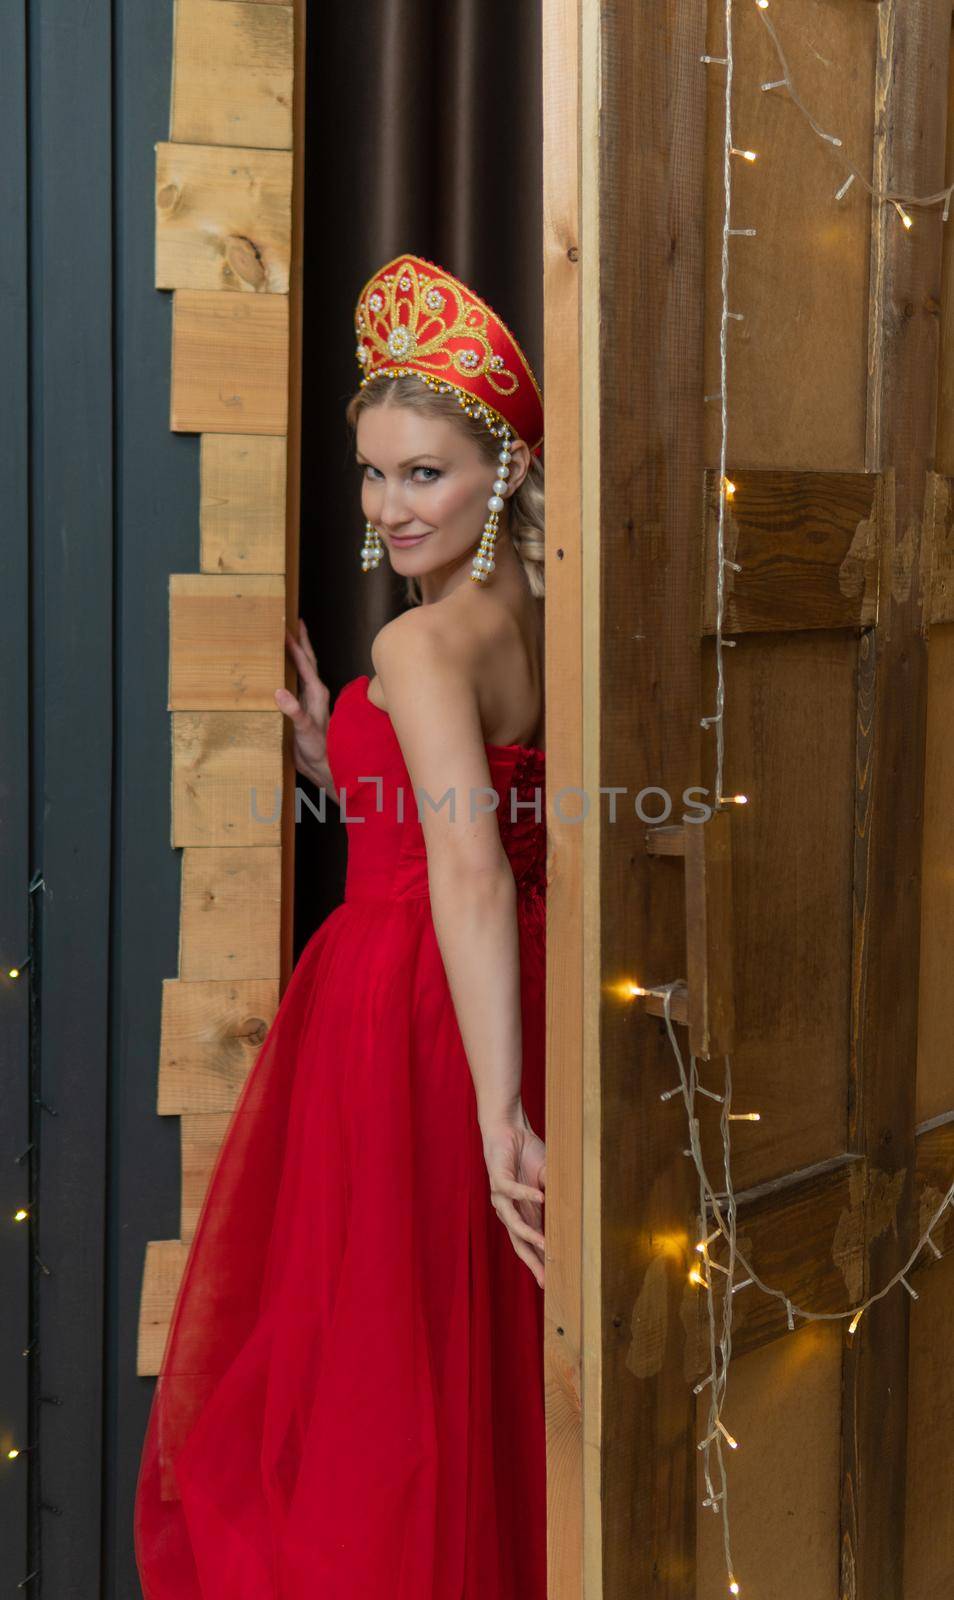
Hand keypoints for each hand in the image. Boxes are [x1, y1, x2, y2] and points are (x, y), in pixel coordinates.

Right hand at [276, 617, 330, 785]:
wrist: (322, 766)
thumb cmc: (319, 748)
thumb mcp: (305, 729)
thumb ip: (294, 711)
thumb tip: (280, 692)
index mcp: (316, 693)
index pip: (305, 663)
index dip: (296, 645)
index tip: (286, 628)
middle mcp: (313, 692)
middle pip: (306, 660)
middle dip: (300, 640)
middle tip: (292, 621)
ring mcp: (306, 699)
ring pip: (300, 669)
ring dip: (294, 653)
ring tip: (285, 637)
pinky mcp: (299, 707)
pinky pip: (292, 683)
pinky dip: (285, 672)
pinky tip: (276, 669)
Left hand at [481, 1108, 546, 1288]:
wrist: (508, 1129)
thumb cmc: (528, 1154)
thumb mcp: (549, 1178)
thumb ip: (557, 1194)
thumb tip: (577, 1211)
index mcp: (524, 1213)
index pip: (531, 1244)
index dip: (540, 1262)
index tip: (551, 1283)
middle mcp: (510, 1210)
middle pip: (520, 1243)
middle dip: (532, 1262)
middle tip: (545, 1280)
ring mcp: (501, 1197)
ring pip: (513, 1222)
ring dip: (530, 1235)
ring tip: (545, 1246)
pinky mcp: (497, 1179)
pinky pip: (512, 1191)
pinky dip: (527, 1194)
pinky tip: (541, 1197)